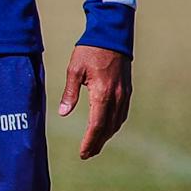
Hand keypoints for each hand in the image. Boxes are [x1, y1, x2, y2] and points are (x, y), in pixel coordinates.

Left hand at [57, 44, 130, 159]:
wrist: (112, 36)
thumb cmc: (90, 51)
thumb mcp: (74, 70)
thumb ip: (70, 93)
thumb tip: (63, 113)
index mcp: (102, 93)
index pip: (97, 125)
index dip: (90, 141)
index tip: (83, 153)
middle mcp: (117, 97)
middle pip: (108, 128)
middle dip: (97, 143)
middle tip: (87, 154)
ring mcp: (124, 94)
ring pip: (117, 122)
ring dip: (106, 136)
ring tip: (95, 145)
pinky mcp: (127, 90)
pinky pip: (122, 113)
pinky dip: (114, 124)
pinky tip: (106, 128)